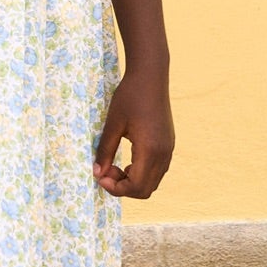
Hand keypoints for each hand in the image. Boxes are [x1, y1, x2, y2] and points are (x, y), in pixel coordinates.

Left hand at [93, 67, 173, 199]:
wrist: (151, 76)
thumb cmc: (129, 97)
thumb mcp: (112, 124)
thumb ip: (104, 151)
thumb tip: (97, 173)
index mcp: (150, 150)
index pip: (136, 187)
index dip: (116, 189)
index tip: (100, 177)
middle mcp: (163, 154)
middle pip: (145, 190)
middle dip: (123, 187)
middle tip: (105, 171)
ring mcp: (168, 150)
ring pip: (152, 182)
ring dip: (132, 181)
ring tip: (113, 165)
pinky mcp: (168, 144)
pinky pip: (157, 170)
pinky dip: (141, 173)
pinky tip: (126, 161)